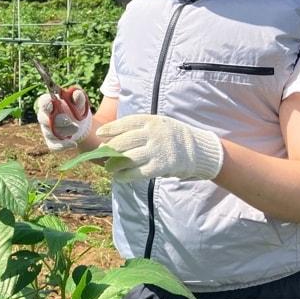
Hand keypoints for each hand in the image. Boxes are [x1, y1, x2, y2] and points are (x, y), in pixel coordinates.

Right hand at [35, 86, 91, 150]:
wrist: (81, 125)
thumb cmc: (77, 109)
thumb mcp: (80, 102)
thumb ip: (79, 98)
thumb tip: (77, 94)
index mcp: (49, 103)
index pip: (42, 102)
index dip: (46, 103)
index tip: (53, 103)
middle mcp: (44, 117)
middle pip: (44, 119)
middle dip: (59, 121)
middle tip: (71, 121)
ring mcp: (47, 130)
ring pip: (50, 133)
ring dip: (64, 132)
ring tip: (77, 128)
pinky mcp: (51, 141)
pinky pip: (53, 145)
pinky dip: (63, 146)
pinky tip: (74, 144)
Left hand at [96, 114, 223, 182]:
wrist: (199, 150)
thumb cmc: (172, 137)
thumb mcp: (158, 125)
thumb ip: (139, 129)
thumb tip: (111, 139)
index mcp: (152, 121)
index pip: (126, 123)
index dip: (111, 128)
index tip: (100, 133)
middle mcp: (154, 134)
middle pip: (124, 141)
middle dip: (109, 149)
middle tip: (101, 153)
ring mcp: (158, 150)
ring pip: (128, 158)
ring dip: (115, 164)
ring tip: (108, 167)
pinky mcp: (162, 166)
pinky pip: (138, 172)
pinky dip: (125, 176)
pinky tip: (119, 177)